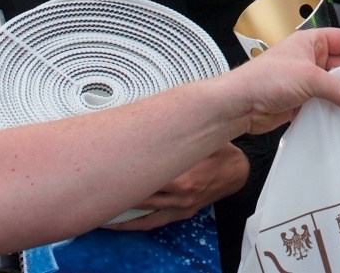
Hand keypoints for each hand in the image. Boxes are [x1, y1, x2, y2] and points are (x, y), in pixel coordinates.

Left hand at [106, 144, 248, 230]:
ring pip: (143, 211)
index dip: (126, 172)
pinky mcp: (181, 213)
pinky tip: (119, 223)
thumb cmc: (223, 155)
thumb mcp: (208, 139)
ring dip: (121, 208)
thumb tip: (164, 115)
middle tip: (99, 181)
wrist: (240, 173)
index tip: (110, 165)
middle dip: (120, 189)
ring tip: (101, 204)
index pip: (148, 176)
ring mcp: (179, 208)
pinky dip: (134, 223)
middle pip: (141, 194)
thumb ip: (187, 131)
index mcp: (184, 178)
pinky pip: (152, 222)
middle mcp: (180, 196)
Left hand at [230, 28, 339, 133]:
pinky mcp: (303, 100)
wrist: (240, 105)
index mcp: (311, 42)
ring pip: (335, 85)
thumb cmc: (267, 79)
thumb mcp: (308, 78)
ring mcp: (307, 80)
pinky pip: (326, 102)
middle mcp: (311, 59)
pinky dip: (336, 109)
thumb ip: (337, 88)